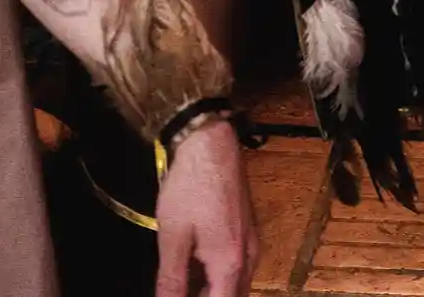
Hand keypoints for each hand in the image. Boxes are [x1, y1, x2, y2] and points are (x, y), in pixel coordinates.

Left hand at [155, 118, 252, 296]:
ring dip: (213, 289)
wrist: (210, 142)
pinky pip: (238, 264)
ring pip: (237, 282)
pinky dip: (218, 273)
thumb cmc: (191, 185)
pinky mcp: (248, 227)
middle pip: (233, 296)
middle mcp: (249, 256)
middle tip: (178, 290)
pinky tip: (195, 265)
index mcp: (230, 263)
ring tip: (184, 282)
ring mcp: (251, 240)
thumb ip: (171, 279)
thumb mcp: (172, 237)